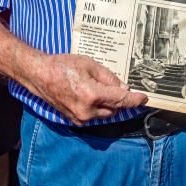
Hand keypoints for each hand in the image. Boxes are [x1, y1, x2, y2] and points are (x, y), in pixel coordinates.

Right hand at [25, 53, 146, 124]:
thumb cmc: (63, 65)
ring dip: (108, 104)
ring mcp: (80, 118)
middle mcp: (87, 111)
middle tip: (117, 87)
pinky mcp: (75, 120)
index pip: (121, 100)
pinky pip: (94, 116)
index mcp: (92, 95)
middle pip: (114, 109)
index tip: (145, 98)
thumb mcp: (89, 64)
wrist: (40, 75)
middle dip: (119, 100)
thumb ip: (109, 77)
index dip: (135, 100)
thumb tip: (123, 88)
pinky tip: (91, 95)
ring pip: (105, 114)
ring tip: (100, 89)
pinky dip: (98, 108)